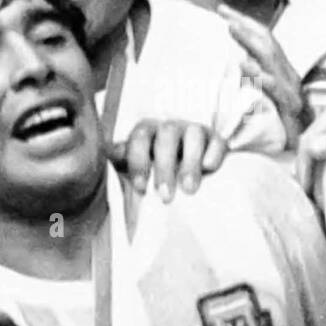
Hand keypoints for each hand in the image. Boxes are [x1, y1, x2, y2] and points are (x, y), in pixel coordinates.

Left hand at [109, 120, 227, 201]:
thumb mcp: (137, 172)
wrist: (187, 181)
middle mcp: (170, 129)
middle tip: (165, 196)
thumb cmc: (155, 177)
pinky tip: (210, 168)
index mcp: (146, 134)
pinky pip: (217, 141)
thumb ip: (122, 163)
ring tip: (188, 189)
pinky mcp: (217, 140)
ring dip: (190, 162)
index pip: (139, 138)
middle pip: (166, 136)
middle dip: (164, 166)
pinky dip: (213, 152)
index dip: (138, 161)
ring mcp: (194, 132)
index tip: (140, 188)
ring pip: (193, 135)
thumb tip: (108, 152)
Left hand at [219, 4, 307, 147]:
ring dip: (250, 40)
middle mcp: (287, 74)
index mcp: (282, 70)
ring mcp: (290, 89)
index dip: (245, 23)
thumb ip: (256, 81)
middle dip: (244, 23)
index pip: (264, 39)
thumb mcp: (269, 98)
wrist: (311, 146)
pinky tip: (243, 66)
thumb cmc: (286, 126)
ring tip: (230, 28)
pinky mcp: (290, 106)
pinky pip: (274, 87)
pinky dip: (258, 74)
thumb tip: (235, 66)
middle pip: (267, 41)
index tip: (222, 10)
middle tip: (223, 11)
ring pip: (272, 58)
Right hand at [295, 96, 325, 194]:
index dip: (304, 168)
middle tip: (308, 197)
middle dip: (305, 171)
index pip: (308, 142)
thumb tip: (312, 149)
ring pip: (316, 148)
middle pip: (309, 145)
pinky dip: (324, 167)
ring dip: (313, 170)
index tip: (307, 192)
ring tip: (315, 192)